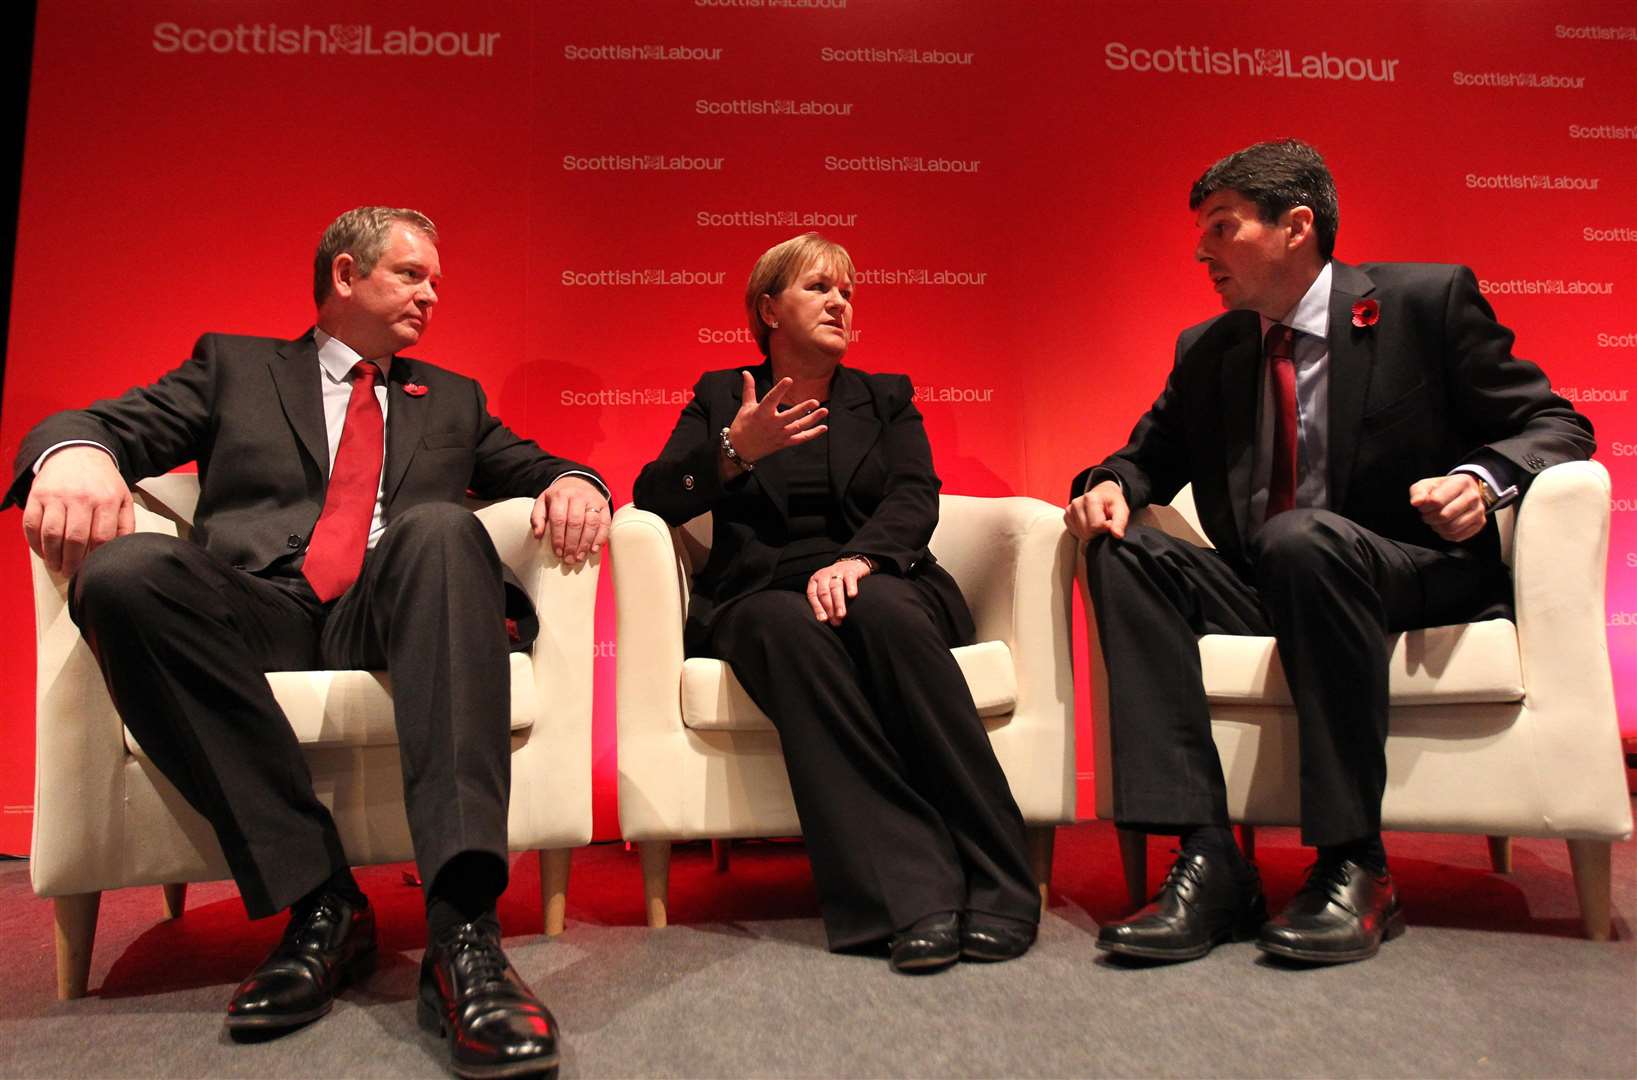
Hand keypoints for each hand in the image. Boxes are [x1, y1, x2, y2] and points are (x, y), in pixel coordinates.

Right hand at [22, 445, 133, 575]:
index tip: (92, 568)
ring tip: (56, 566)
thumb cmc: (102, 482)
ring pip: (51, 534)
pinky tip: (42, 552)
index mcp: (107, 500)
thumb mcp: (123, 498)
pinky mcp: (37, 495)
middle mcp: (81, 497)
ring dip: (52, 556)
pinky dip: (34, 542)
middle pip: (75, 539)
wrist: (77, 453)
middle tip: (71, 573)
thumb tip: (121, 550)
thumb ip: (125, 524)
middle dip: (72, 563)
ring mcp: (57, 496)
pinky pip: (31, 524)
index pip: (102, 537)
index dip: (95, 558)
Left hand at [532, 476, 609, 563]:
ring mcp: (593, 500)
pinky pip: (605, 523)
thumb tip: (538, 535)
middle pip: (576, 522)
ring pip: (591, 524)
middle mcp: (578, 496)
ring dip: (586, 543)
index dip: (558, 537)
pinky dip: (600, 538)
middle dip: (572, 544)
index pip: (559, 519)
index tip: (558, 552)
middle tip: (569, 559)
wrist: (578, 482)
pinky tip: (594, 549)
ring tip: (580, 557)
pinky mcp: (604, 506)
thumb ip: (537, 517)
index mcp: (560, 495)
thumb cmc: (559, 498)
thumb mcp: (543, 502)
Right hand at [725, 371, 827, 464]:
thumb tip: (746, 372)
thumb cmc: (742, 425)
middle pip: (790, 416)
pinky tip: (823, 428)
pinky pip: (800, 439)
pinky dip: (812, 434)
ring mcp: (779, 435)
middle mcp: (772, 424)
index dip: (780, 389)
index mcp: (761, 413)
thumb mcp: (745, 406)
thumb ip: (749, 388)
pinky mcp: (783, 443)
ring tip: (824, 410)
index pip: (771, 398)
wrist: (739, 449)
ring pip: (798, 427)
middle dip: (803, 409)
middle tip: (815, 401)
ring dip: (813, 420)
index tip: (789, 380)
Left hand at [806, 557, 871, 626]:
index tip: (823, 620)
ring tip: (841, 615)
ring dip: (838, 602)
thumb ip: (824, 602)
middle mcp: (824, 575)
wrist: (851, 565)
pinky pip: (849, 579)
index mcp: (815, 581)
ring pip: (835, 587)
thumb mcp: (826, 589)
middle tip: (835, 621)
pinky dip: (850, 587)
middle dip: (829, 608)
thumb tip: (825, 621)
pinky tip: (852, 595)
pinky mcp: (850, 571)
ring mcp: (837, 572)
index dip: (817, 608)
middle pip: (824, 593)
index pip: (813, 595)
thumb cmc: (837, 583)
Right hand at [1064, 479, 1128, 539]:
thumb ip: (1120, 522)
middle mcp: (1076, 503)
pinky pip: (1076, 534)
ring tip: (1097, 522)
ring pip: (1081, 535)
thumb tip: (1117, 535)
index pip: (1096, 526)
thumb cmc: (1112, 502)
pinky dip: (1084, 532)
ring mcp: (1069, 510)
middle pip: (1087, 532)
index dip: (1106, 528)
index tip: (1110, 521)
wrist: (1103, 494)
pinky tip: (1089, 523)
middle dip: (1098, 532)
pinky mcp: (1066, 517)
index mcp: (1090, 499)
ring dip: (1091, 533)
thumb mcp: (1122, 509)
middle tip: (1104, 522)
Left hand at [1409, 473, 1485, 541]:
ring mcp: (1478, 510)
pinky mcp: (1480, 523)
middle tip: (1428, 515)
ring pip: (1451, 528)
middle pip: (1444, 516)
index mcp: (1461, 482)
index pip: (1437, 501)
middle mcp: (1473, 496)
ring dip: (1437, 527)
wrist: (1464, 491)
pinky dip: (1445, 534)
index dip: (1425, 507)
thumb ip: (1418, 492)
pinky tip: (1443, 526)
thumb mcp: (1427, 485)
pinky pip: (1457, 536)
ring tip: (1435, 520)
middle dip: (1430, 518)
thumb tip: (1416, 502)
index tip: (1424, 506)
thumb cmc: (1442, 489)